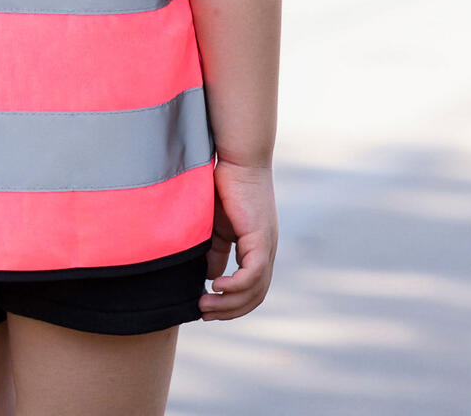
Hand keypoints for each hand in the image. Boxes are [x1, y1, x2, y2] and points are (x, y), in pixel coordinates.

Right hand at [199, 159, 277, 320]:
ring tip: (205, 303)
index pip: (251, 288)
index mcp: (257, 248)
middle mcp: (266, 250)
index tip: (206, 307)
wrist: (238, 158)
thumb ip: (215, 250)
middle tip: (204, 313)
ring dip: (229, 303)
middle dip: (229, 310)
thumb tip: (210, 277)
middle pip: (255, 295)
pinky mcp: (260, 236)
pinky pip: (253, 273)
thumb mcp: (216, 226)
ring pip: (255, 289)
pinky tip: (215, 286)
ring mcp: (266, 245)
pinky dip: (236, 285)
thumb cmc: (224, 185)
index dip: (230, 303)